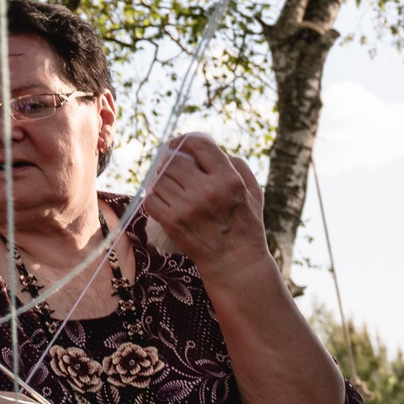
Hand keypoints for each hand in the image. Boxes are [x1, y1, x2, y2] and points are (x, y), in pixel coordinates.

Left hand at [143, 135, 269, 276]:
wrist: (236, 263)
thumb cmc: (246, 225)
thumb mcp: (253, 191)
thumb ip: (237, 166)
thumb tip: (213, 149)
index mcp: (228, 179)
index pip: (198, 145)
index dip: (184, 140)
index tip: (178, 144)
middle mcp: (207, 191)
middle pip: (174, 162)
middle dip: (169, 162)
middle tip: (169, 168)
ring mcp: (188, 207)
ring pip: (159, 180)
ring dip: (160, 180)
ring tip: (169, 186)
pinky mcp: (173, 223)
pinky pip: (151, 199)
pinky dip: (153, 197)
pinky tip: (162, 199)